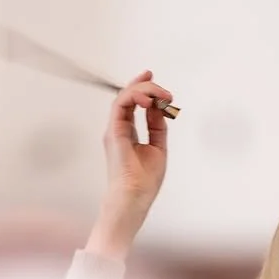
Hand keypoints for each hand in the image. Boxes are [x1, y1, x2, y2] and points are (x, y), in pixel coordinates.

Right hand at [88, 70, 174, 259]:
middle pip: (128, 97)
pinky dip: (135, 97)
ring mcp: (115, 129)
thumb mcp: (158, 147)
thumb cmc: (143, 182)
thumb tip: (160, 108)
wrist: (134, 197)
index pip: (133, 105)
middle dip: (144, 85)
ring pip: (125, 97)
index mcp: (128, 134)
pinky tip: (149, 100)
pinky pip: (121, 104)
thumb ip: (157, 127)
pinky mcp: (114, 131)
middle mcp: (119, 129)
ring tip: (161, 95)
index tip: (154, 80)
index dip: (144, 90)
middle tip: (164, 90)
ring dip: (144, 91)